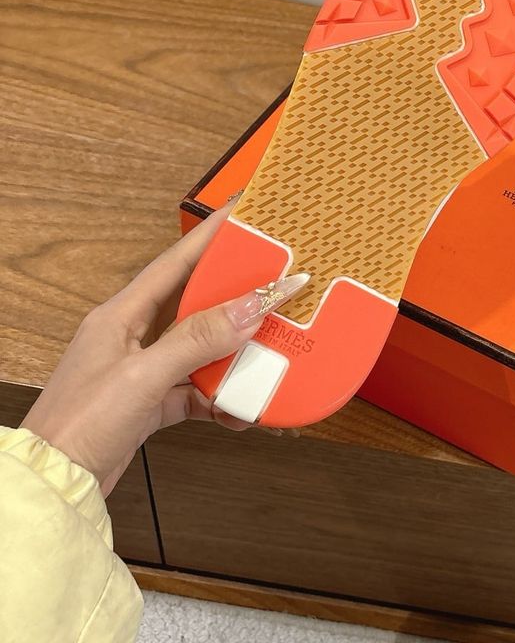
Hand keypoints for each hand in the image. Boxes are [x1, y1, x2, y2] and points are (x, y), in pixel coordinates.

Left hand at [20, 205, 307, 495]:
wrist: (53, 488)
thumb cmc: (79, 425)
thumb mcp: (143, 376)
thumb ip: (198, 340)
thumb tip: (251, 306)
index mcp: (121, 314)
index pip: (176, 261)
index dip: (212, 234)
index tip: (245, 211)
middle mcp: (132, 336)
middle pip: (196, 302)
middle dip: (236, 292)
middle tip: (275, 277)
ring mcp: (142, 370)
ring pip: (203, 347)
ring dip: (235, 352)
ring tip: (271, 347)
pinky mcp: (150, 403)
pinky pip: (198, 389)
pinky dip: (222, 396)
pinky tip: (243, 407)